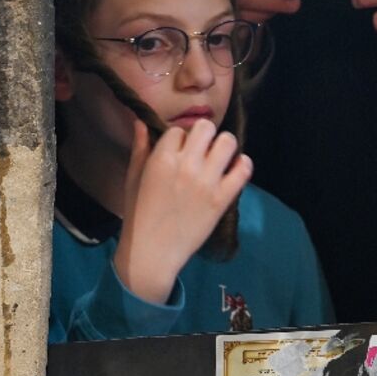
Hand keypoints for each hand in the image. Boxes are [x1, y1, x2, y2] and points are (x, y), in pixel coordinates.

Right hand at [114, 119, 251, 304]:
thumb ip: (140, 148)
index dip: (180, 139)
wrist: (152, 253)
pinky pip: (243, 170)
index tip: (180, 151)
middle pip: (206, 127)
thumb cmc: (139, 215)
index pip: (179, 130)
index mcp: (161, 159)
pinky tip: (234, 169)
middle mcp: (186, 165)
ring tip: (219, 158)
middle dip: (204, 135)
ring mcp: (207, 182)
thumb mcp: (133, 178)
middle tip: (202, 150)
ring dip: (224, 146)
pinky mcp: (222, 199)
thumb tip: (142, 123)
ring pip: (228, 142)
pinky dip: (242, 165)